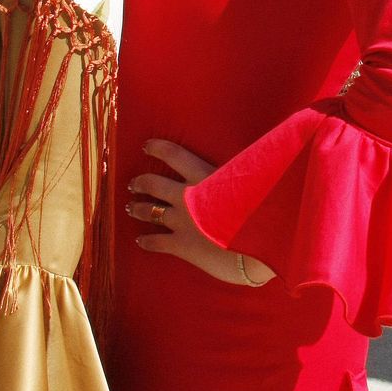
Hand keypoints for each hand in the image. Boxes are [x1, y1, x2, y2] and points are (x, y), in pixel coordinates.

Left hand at [127, 138, 276, 285]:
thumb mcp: (252, 179)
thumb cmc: (260, 208)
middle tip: (134, 184)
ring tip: (131, 208)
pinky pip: (156, 242)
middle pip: (154, 184)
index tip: (146, 145)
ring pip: (150, 212)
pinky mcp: (181, 245)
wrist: (255, 243)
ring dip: (138, 209)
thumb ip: (243, 170)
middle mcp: (187, 196)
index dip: (158, 148)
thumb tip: (259, 154)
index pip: (175, 155)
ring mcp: (181, 221)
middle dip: (141, 183)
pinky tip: (140, 241)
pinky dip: (146, 241)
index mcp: (205, 176)